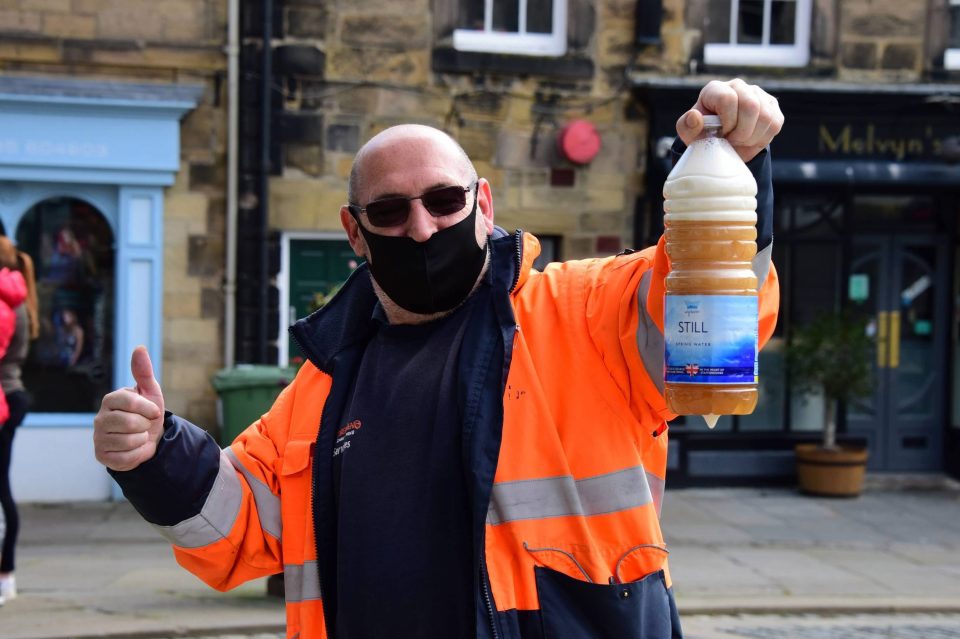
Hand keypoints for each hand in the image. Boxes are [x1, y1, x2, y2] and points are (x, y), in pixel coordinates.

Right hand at [94, 346, 164, 471]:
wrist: (148, 439)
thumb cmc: (148, 413)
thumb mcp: (150, 392)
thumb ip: (144, 371)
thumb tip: (140, 348)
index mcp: (111, 399)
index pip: (130, 402)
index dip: (148, 409)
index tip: (155, 412)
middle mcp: (100, 418)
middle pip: (130, 423)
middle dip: (145, 426)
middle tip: (144, 425)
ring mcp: (98, 438)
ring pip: (129, 441)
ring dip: (142, 440)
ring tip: (139, 437)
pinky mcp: (102, 456)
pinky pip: (126, 459)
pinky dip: (137, 455)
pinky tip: (134, 449)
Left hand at [675, 78, 784, 162]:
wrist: (723, 143)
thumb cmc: (704, 135)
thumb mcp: (690, 134)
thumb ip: (687, 126)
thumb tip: (695, 116)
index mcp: (716, 89)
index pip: (727, 99)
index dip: (727, 122)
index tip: (721, 134)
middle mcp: (737, 86)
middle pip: (750, 105)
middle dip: (741, 132)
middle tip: (732, 142)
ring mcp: (757, 93)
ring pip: (765, 115)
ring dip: (752, 137)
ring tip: (740, 141)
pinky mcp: (772, 105)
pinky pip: (775, 123)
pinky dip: (763, 138)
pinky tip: (751, 139)